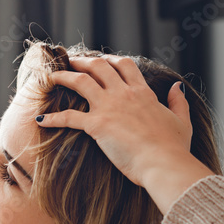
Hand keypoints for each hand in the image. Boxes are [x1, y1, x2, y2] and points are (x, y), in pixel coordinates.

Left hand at [36, 54, 197, 187]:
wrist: (165, 163)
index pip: (124, 65)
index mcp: (143, 92)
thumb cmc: (174, 148)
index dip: (110, 59)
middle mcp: (124, 94)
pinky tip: (41, 120)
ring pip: (80, 82)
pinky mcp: (97, 125)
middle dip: (82, 61)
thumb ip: (178, 102)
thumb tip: (177, 87)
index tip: (100, 60)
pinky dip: (53, 117)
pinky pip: (69, 117)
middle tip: (70, 62)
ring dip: (63, 76)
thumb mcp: (181, 120)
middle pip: (99, 66)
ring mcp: (109, 107)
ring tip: (50, 77)